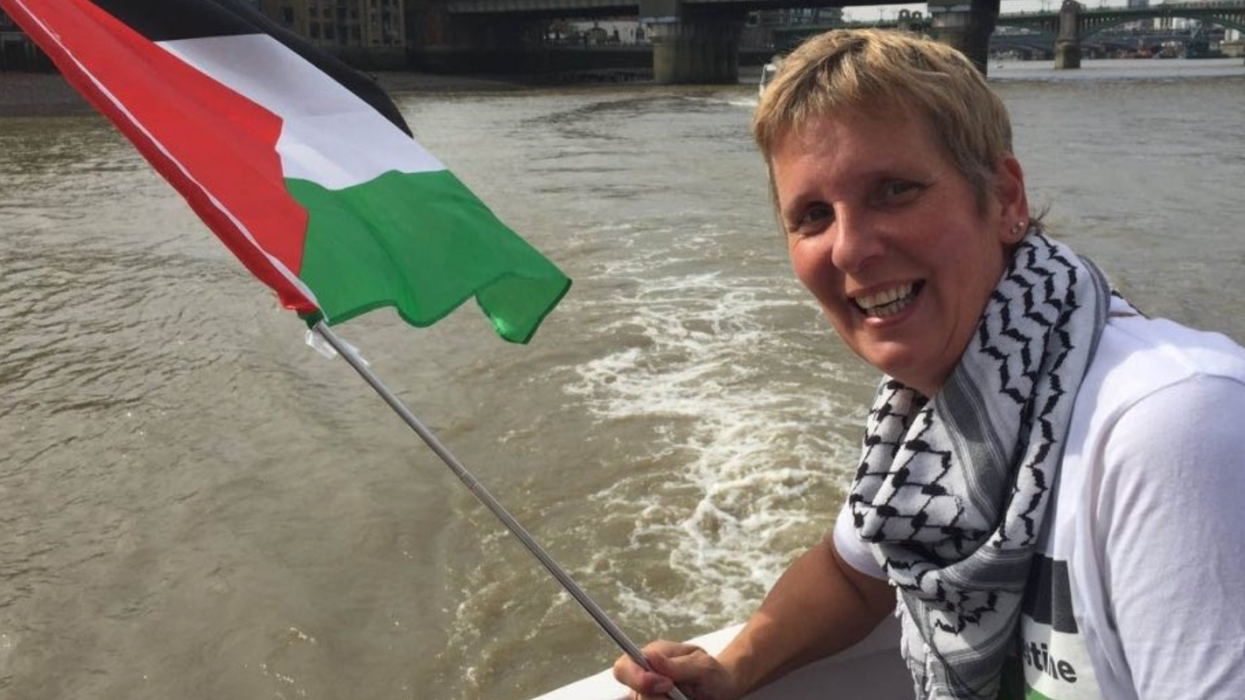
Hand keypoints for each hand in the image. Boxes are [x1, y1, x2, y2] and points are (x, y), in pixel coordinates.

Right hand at [612, 641, 741, 699]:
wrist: (722, 691)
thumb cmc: (711, 674)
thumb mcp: (702, 666)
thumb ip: (677, 665)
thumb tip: (651, 657)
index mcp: (650, 658)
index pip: (623, 668)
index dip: (637, 678)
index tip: (666, 684)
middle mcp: (644, 681)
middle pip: (636, 697)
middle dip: (660, 699)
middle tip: (683, 696)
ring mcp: (649, 698)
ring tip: (687, 698)